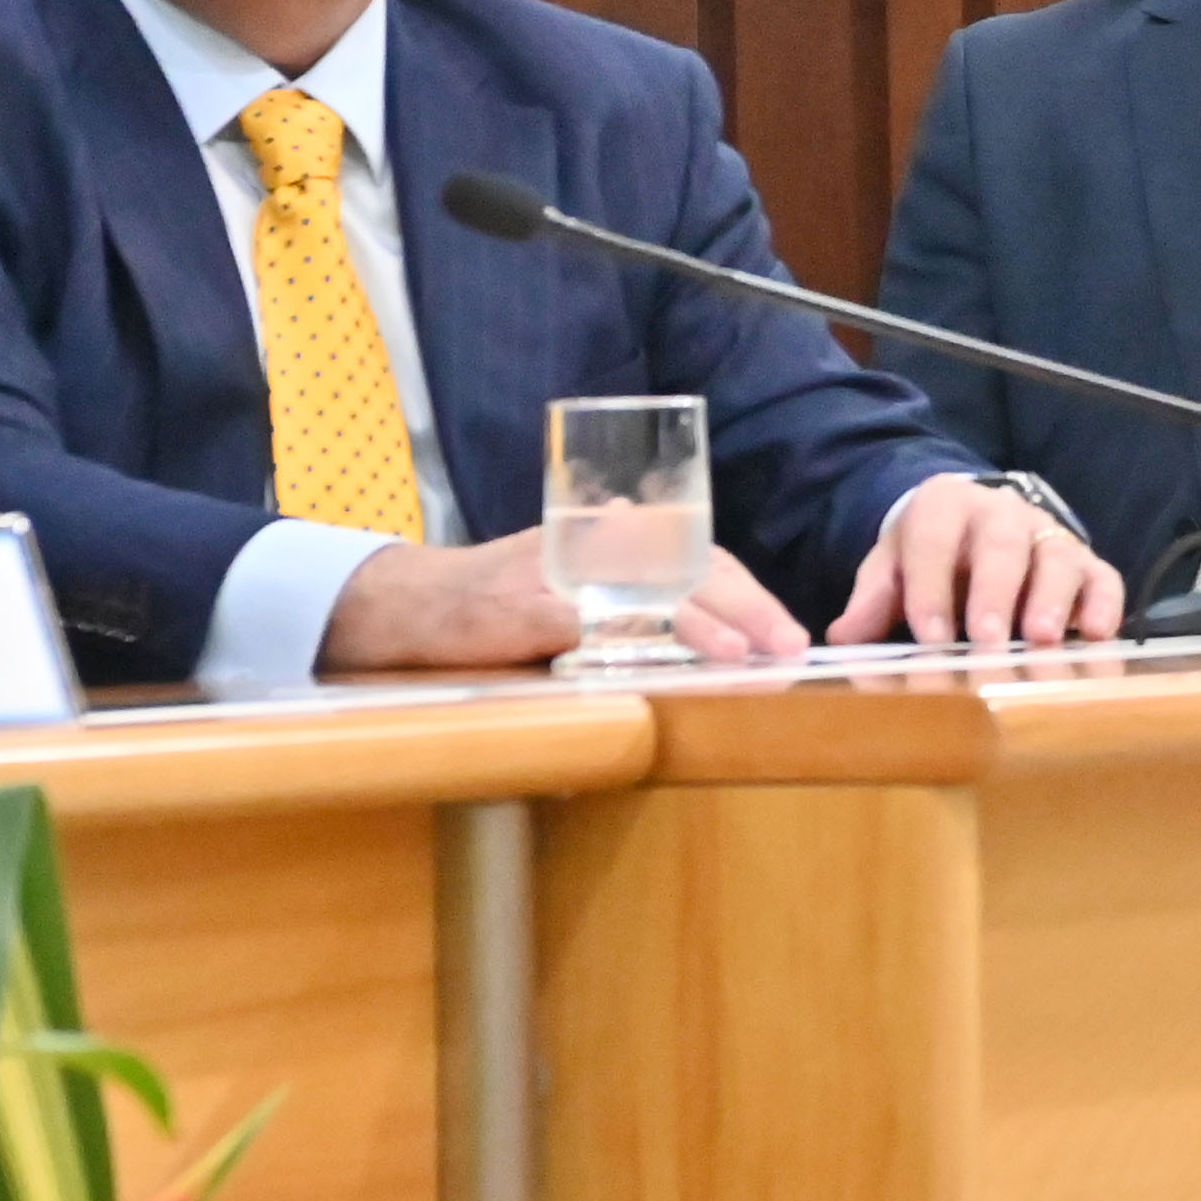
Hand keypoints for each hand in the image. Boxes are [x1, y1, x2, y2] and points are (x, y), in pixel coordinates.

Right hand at [322, 532, 809, 675]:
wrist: (412, 604)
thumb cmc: (500, 603)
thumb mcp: (575, 590)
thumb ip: (630, 601)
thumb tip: (709, 636)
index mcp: (617, 542)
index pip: (701, 560)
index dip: (748, 594)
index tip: (788, 633)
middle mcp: (597, 547)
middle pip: (690, 569)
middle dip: (746, 607)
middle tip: (788, 644)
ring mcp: (563, 573)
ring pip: (648, 591)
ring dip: (702, 624)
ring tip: (744, 653)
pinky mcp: (528, 606)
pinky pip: (589, 620)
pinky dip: (629, 637)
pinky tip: (662, 658)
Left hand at [830, 472, 1129, 648]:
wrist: (974, 521)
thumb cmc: (930, 554)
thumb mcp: (892, 565)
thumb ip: (873, 599)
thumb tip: (843, 639)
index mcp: (944, 507)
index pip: (933, 539)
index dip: (930, 587)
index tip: (929, 637)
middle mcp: (1002, 513)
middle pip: (1001, 544)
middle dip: (995, 592)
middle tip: (987, 637)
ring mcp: (1048, 535)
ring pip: (1057, 556)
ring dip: (1051, 598)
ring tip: (1041, 639)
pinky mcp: (1087, 561)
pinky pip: (1103, 577)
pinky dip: (1104, 604)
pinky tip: (1098, 635)